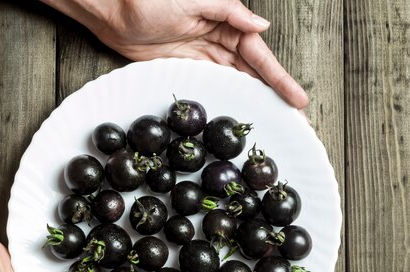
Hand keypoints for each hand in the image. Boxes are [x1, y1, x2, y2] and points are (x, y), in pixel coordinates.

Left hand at [43, 0, 308, 108]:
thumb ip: (230, 13)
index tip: (297, 100)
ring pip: (239, 82)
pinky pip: (216, 86)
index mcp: (228, 20)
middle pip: (255, 73)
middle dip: (276, 95)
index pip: (260, 56)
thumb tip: (261, 27)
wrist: (111, 10)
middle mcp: (221, 39)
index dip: (280, 79)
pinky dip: (232, 99)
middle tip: (297, 121)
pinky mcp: (189, 67)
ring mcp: (205, 55)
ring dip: (258, 101)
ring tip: (277, 122)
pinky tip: (243, 113)